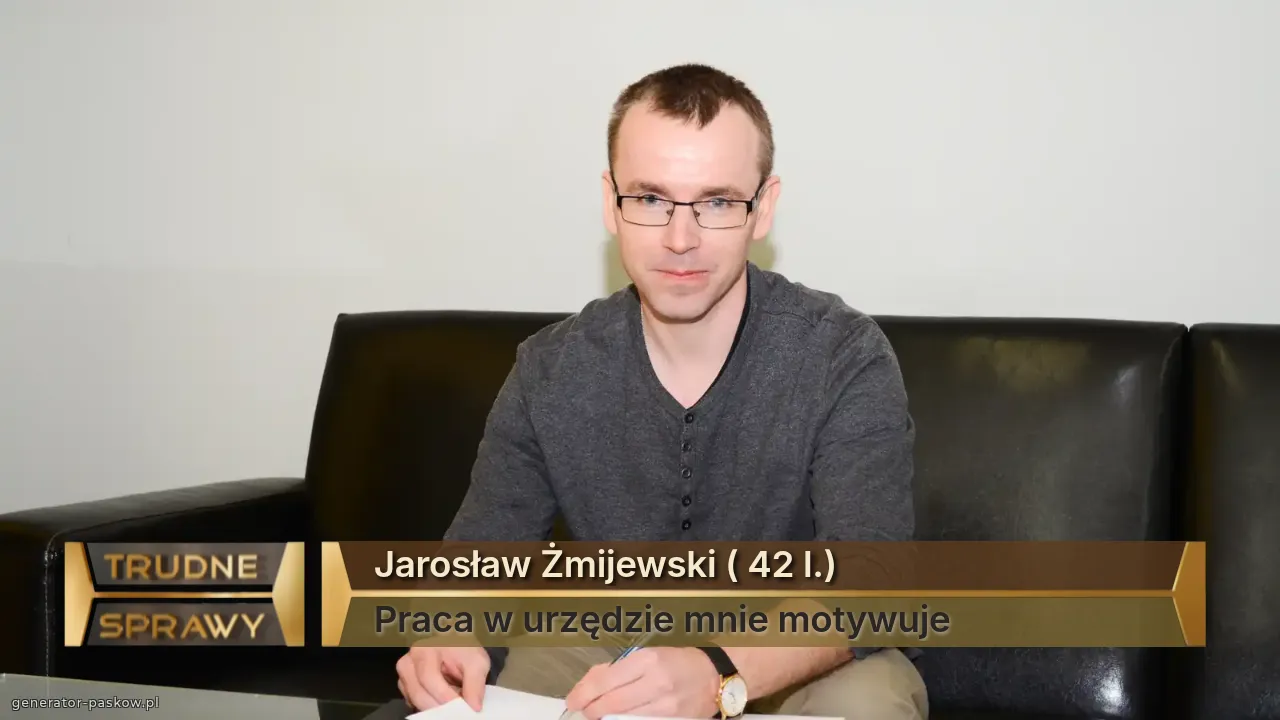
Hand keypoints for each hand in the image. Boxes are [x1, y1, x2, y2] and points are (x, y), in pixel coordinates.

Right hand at [396, 646, 490, 711]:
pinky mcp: (405, 685)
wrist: (455, 644)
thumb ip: (475, 684)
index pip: (429, 678)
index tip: (462, 707)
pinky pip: (413, 702)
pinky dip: (429, 705)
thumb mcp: (476, 662)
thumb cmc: (463, 650)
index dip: (445, 696)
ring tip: (453, 703)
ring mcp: (404, 674)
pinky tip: (443, 701)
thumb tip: (473, 707)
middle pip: (418, 693)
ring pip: (414, 700)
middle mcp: (409, 661)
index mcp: (425, 649)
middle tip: (458, 711)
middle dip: (440, 706)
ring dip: (434, 706)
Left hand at [564, 647, 720, 718]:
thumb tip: (589, 683)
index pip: (605, 680)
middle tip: (584, 709)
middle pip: (611, 703)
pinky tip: (619, 717)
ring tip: (599, 712)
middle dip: (591, 709)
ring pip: (623, 718)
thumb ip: (617, 668)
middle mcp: (656, 682)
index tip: (573, 700)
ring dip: (606, 717)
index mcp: (647, 659)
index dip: (584, 693)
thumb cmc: (678, 662)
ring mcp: (664, 705)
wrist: (713, 677)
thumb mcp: (647, 655)